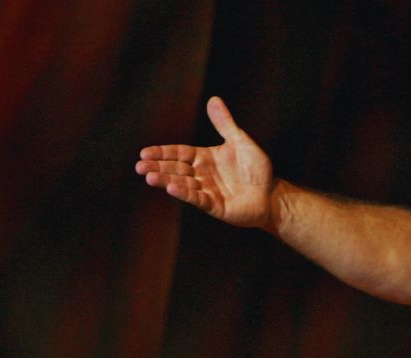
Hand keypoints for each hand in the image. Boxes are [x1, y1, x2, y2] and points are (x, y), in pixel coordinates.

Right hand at [136, 96, 274, 227]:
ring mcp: (207, 190)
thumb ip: (225, 124)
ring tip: (149, 177)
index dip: (163, 153)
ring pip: (182, 184)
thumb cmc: (257, 169)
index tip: (144, 152)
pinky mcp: (214, 205)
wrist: (271, 194)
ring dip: (165, 180)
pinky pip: (197, 198)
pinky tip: (171, 188)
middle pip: (176, 169)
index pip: (179, 153)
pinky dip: (185, 193)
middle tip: (139, 166)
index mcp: (205, 158)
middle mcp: (202, 174)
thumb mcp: (240, 141)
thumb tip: (213, 99)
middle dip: (158, 167)